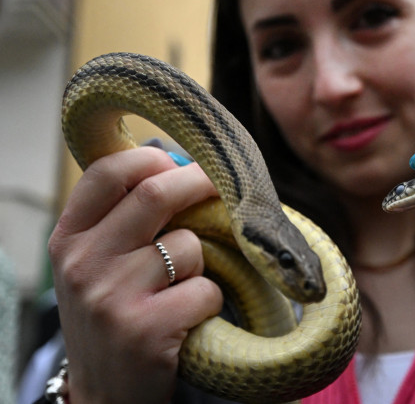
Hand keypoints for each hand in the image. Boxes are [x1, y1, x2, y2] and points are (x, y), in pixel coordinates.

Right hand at [48, 147, 223, 403]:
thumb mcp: (98, 264)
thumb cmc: (114, 314)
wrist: (105, 395)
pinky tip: (189, 318)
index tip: (179, 164)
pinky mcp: (144, 329)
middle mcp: (81, 263)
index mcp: (68, 238)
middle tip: (222, 188)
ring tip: (184, 285)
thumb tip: (182, 161)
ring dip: (203, 261)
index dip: (152, 159)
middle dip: (200, 183)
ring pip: (188, 245)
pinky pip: (206, 289)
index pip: (106, 172)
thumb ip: (124, 217)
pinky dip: (211, 300)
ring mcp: (110, 297)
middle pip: (155, 194)